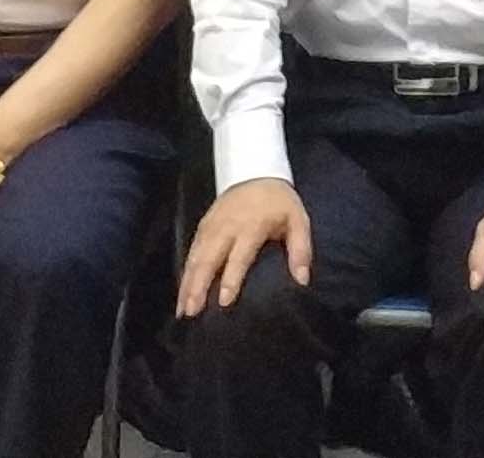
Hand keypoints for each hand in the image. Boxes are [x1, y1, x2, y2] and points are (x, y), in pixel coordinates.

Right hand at [177, 179, 313, 317]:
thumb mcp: (298, 220)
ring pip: (196, 257)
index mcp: (251, 226)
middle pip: (209, 258)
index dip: (231, 278)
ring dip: (187, 283)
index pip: (239, 256)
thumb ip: (301, 250)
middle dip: (198, 285)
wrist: (256, 172)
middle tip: (190, 312)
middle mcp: (227, 227)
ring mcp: (211, 226)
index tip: (223, 301)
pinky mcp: (202, 226)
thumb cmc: (279, 203)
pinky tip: (181, 293)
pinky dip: (184, 273)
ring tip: (181, 310)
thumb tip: (302, 280)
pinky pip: (191, 252)